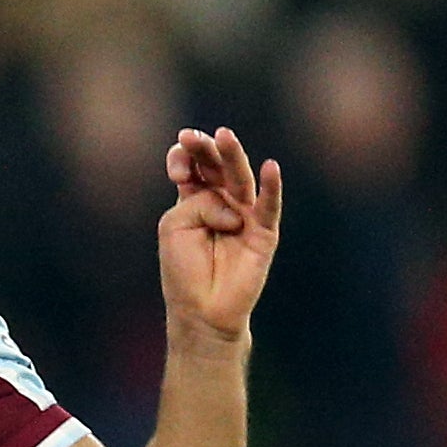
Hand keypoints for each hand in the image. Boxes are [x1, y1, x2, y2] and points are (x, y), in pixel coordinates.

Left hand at [157, 127, 282, 344]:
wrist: (201, 311)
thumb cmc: (183, 269)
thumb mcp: (175, 227)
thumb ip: (196, 203)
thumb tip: (233, 207)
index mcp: (195, 199)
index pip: (193, 167)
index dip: (184, 159)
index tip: (176, 171)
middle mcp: (222, 202)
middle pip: (217, 167)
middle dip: (205, 149)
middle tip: (193, 136)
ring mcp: (245, 215)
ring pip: (241, 179)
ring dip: (232, 156)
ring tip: (224, 135)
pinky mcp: (264, 232)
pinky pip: (269, 206)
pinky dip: (271, 187)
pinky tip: (270, 168)